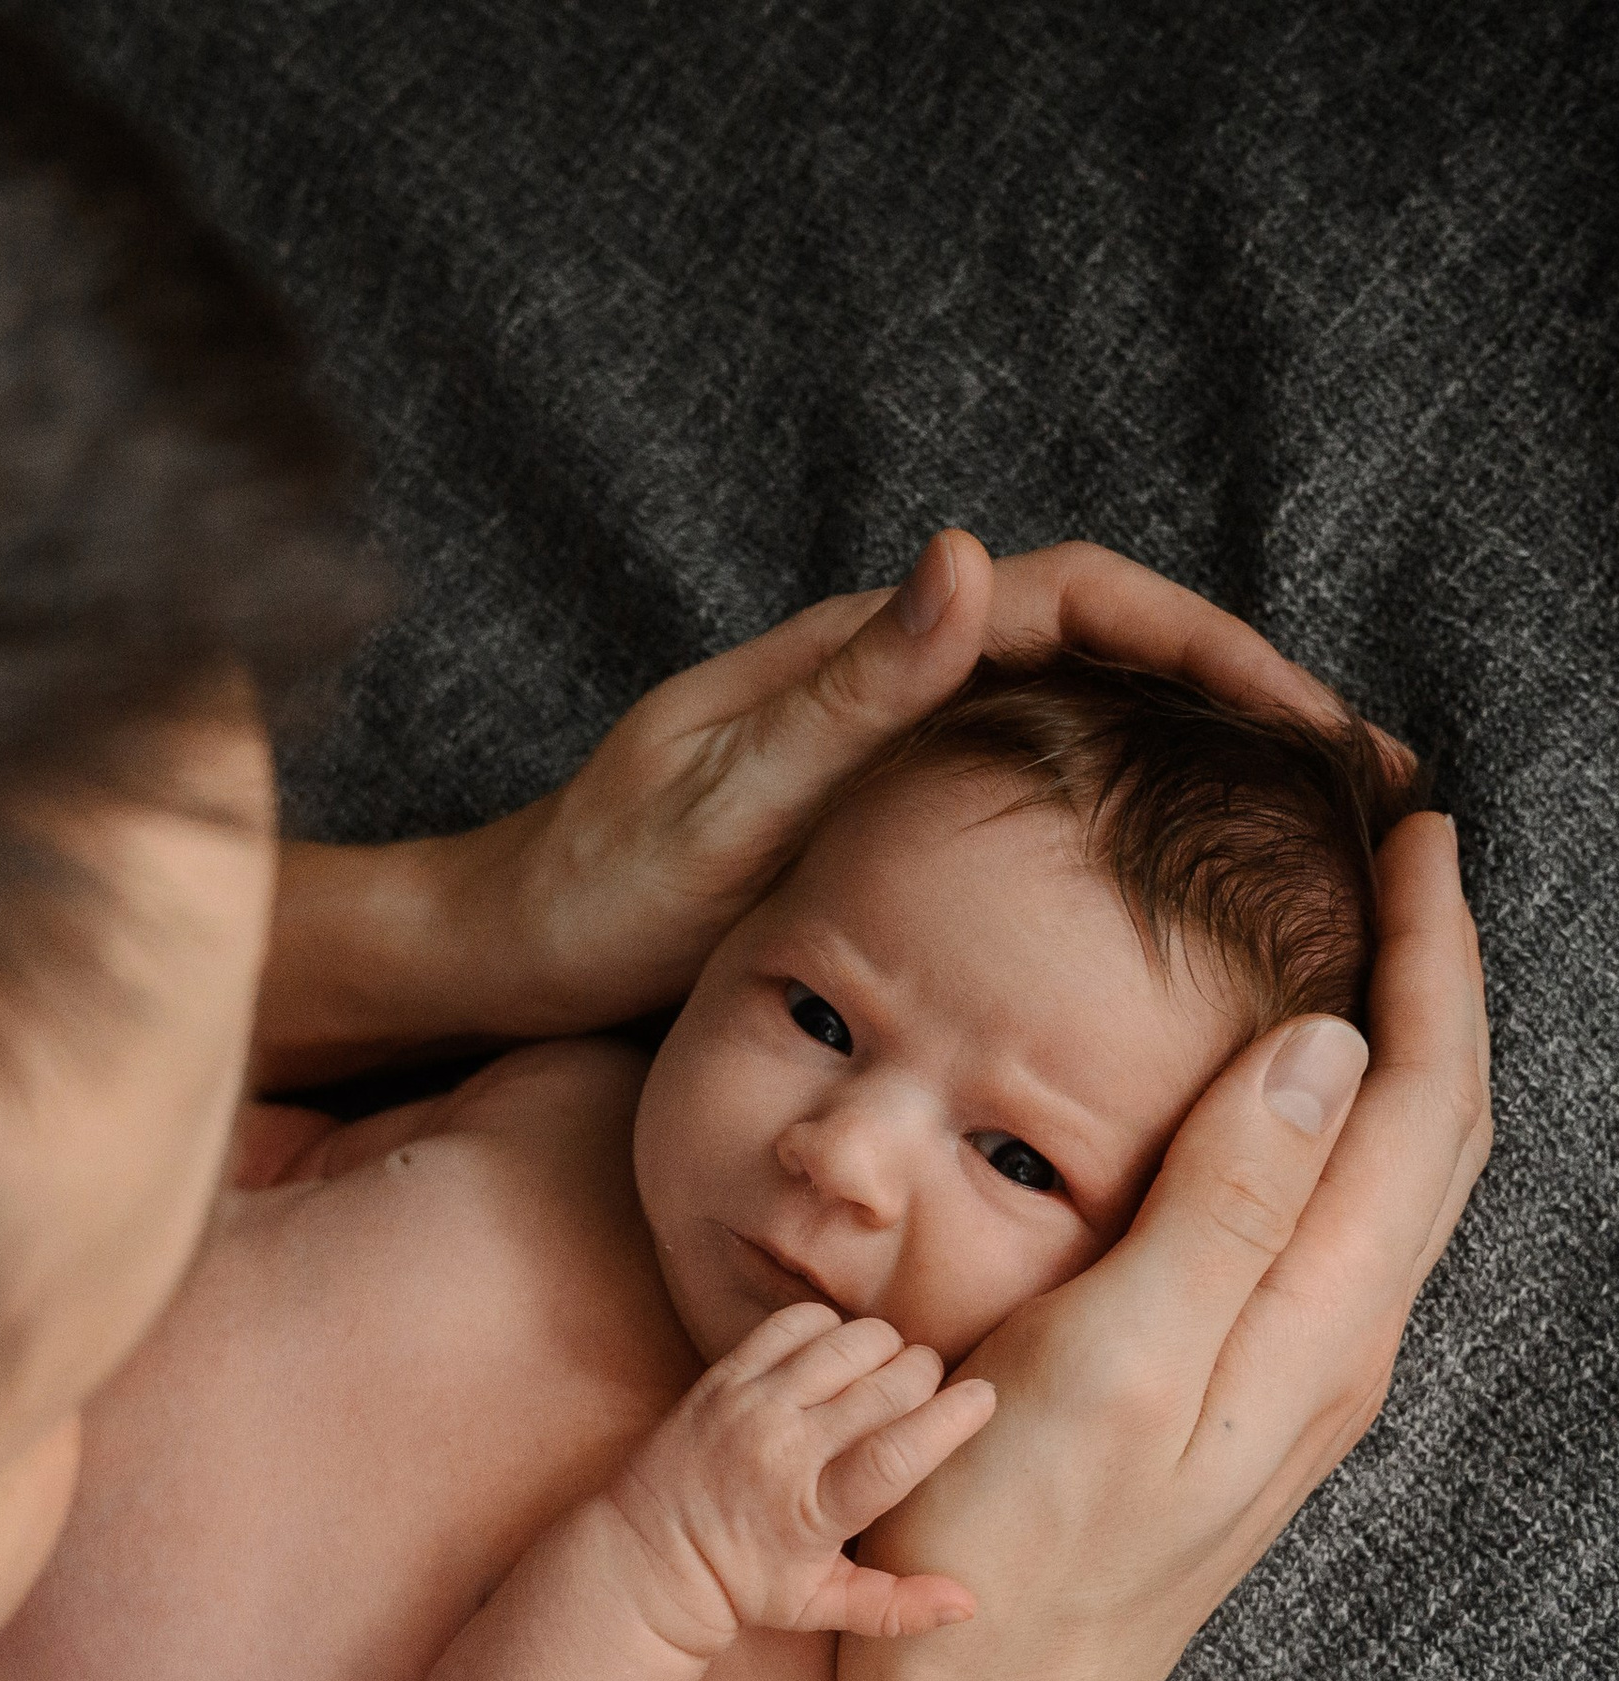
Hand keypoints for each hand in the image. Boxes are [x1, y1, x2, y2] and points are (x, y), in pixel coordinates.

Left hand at [445, 531, 1343, 1035]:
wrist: (499, 954)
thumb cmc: (591, 889)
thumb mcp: (724, 795)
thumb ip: (846, 690)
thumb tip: (966, 560)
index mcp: (856, 655)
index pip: (1070, 600)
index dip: (1200, 641)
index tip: (1303, 713)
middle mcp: (875, 685)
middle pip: (1092, 653)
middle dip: (1226, 694)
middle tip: (1348, 772)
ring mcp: (871, 751)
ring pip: (1063, 723)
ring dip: (1179, 754)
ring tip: (1294, 820)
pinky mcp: (858, 820)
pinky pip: (1012, 794)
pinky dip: (1101, 814)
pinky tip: (1149, 878)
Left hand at [607, 1304, 997, 1648]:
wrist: (649, 1554)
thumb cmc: (743, 1583)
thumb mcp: (818, 1607)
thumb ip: (896, 1608)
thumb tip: (968, 1604)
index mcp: (814, 1511)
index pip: (897, 1451)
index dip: (951, 1416)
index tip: (984, 1397)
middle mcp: (783, 1449)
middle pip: (887, 1384)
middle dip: (925, 1377)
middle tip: (926, 1392)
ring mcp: (750, 1405)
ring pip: (849, 1341)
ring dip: (884, 1348)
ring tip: (883, 1374)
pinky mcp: (725, 1375)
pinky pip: (795, 1322)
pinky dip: (830, 1328)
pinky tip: (835, 1356)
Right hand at [842, 810, 1490, 1680]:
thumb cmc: (1012, 1551)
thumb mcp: (1107, 1363)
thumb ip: (1222, 1207)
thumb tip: (1324, 1048)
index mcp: (1315, 1325)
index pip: (1420, 1100)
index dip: (1433, 957)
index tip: (1414, 830)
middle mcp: (1333, 1350)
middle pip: (1432, 1134)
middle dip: (1441, 984)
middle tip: (1406, 861)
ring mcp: (1291, 1386)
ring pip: (1390, 1183)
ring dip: (1399, 1054)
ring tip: (1365, 953)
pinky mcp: (1236, 1406)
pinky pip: (1327, 1232)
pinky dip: (1334, 1134)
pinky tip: (1272, 1112)